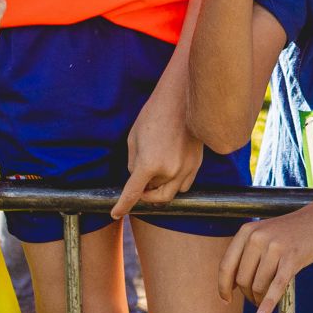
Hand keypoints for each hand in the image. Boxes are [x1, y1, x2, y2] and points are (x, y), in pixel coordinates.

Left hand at [110, 83, 201, 218]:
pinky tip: (169, 172)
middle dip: (144, 196)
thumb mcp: (133, 138)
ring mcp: (186, 169)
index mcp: (149, 164)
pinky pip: (184, 186)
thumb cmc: (154, 114)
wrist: (182, 99)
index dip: (122, 206)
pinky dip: (174, 184)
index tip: (115, 213)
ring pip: (170, 194)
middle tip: (139, 188)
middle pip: (154, 197)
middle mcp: (169, 171)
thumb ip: (133, 163)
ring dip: (159, 190)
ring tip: (154, 177)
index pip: (133, 193)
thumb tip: (137, 178)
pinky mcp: (197, 164)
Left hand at [218, 207, 312, 312]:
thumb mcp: (265, 233)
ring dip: (259, 299)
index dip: (223, 287)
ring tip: (264, 301)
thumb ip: (248, 253)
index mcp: (247, 231)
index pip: (226, 265)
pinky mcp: (292, 258)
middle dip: (247, 294)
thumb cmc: (294, 230)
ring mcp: (274, 247)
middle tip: (255, 299)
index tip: (226, 300)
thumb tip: (231, 284)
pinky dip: (268, 304)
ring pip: (257, 286)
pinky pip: (275, 287)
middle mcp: (257, 237)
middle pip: (242, 279)